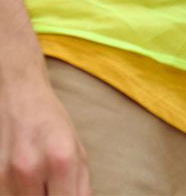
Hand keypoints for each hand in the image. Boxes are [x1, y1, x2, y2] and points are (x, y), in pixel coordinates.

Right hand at [0, 67, 89, 195]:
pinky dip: (19, 194)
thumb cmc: (52, 123)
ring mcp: (6, 177)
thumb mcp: (77, 149)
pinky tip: (27, 184)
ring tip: (41, 184)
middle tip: (54, 188)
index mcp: (62, 160)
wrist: (20, 96)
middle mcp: (31, 169)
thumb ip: (81, 185)